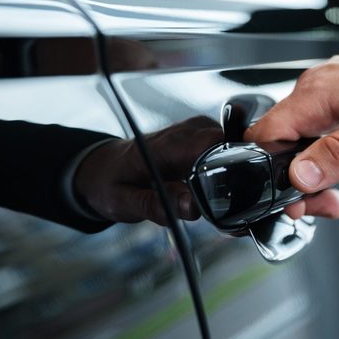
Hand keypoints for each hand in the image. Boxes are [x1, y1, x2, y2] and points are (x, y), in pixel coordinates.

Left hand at [74, 116, 222, 224]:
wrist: (104, 166)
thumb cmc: (112, 184)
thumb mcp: (123, 202)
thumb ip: (156, 205)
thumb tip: (192, 207)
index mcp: (163, 146)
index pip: (210, 144)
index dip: (229, 166)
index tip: (233, 193)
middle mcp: (182, 132)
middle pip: (227, 144)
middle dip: (235, 173)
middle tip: (231, 204)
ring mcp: (194, 130)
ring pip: (230, 144)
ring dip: (231, 170)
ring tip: (220, 195)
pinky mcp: (201, 135)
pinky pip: (225, 145)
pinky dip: (227, 163)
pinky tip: (217, 183)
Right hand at [245, 17, 338, 201]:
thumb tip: (300, 175)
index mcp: (317, 94)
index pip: (264, 137)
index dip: (269, 173)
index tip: (293, 198)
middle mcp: (314, 91)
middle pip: (277, 144)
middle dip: (292, 182)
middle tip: (322, 204)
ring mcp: (324, 94)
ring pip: (295, 141)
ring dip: (309, 173)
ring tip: (334, 196)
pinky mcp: (337, 99)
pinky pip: (314, 133)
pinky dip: (322, 158)